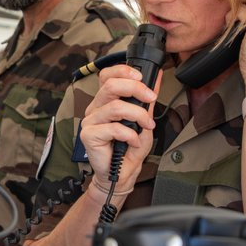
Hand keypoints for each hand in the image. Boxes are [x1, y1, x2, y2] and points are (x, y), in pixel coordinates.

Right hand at [78, 64, 158, 189]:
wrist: (121, 174)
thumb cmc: (129, 148)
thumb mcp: (144, 119)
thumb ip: (147, 99)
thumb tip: (156, 77)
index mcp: (105, 101)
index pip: (107, 76)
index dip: (123, 71)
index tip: (141, 77)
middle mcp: (95, 108)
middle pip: (110, 86)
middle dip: (136, 89)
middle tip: (151, 99)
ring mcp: (90, 121)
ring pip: (115, 107)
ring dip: (138, 115)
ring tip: (147, 126)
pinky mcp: (88, 135)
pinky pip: (113, 128)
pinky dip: (130, 135)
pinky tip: (134, 142)